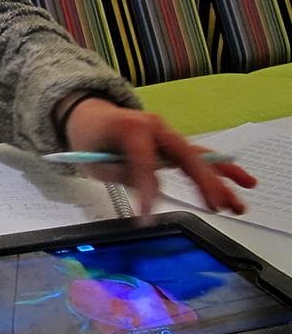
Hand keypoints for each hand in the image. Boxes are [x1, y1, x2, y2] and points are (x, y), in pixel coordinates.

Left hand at [60, 96, 256, 215]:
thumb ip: (122, 174)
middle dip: (202, 181)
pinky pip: (198, 155)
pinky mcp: (172, 142)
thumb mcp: (94, 161)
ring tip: (237, 204)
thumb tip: (153, 192)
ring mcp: (167, 133)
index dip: (146, 189)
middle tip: (215, 206)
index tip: (145, 218)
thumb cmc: (89, 139)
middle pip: (184, 155)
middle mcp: (155, 126)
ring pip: (197, 157)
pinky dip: (220, 169)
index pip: (143, 160)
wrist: (89, 116)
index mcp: (131, 127)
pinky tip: (244, 182)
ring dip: (220, 181)